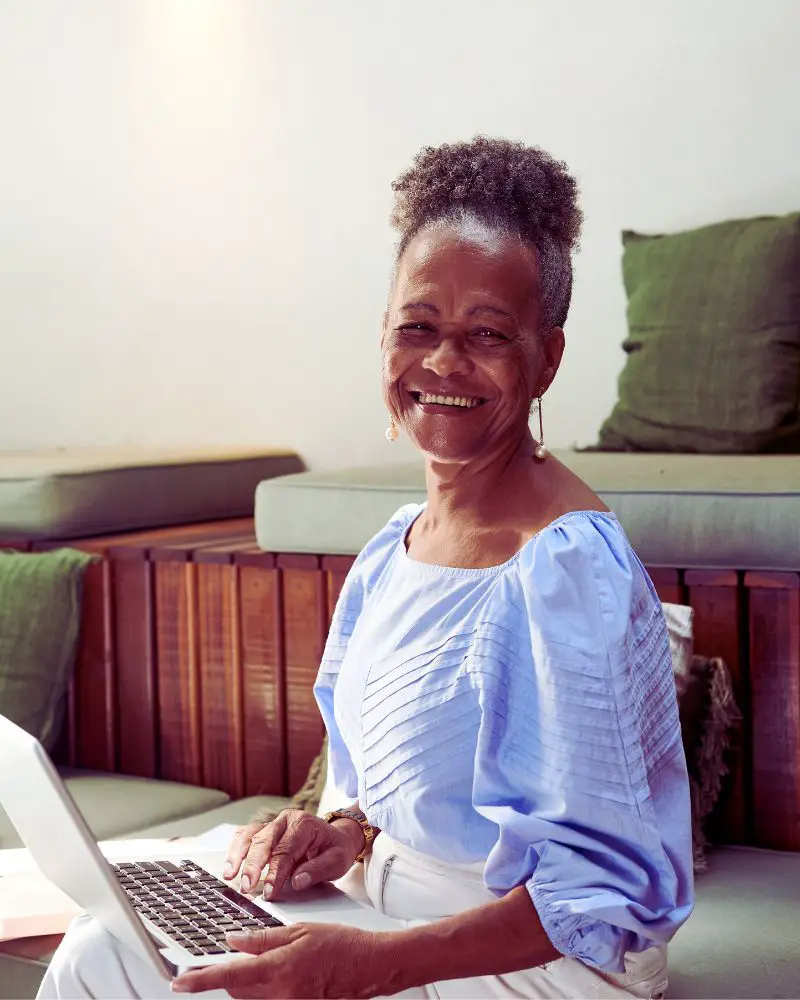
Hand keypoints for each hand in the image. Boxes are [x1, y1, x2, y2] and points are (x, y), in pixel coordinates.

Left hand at [171, 923, 395, 998]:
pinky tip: (277, 972)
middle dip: (227, 974)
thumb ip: (263, 938)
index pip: (229, 975)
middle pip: (236, 990)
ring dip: (246, 981)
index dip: (200, 980)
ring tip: (261, 961)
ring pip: (251, 997)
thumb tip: (233, 940)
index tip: (179, 982)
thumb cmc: (341, 944)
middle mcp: (280, 993)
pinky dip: (264, 987)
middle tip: (228, 955)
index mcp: (279, 969)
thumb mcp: (300, 930)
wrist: (369, 967)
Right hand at [222, 809, 363, 897]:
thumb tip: (298, 881)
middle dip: (252, 865)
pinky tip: (229, 864)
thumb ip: (318, 869)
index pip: (285, 851)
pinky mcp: (265, 830)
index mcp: (304, 824)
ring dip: (238, 855)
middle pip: (264, 841)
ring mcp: (273, 823)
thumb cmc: (336, 849)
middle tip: (246, 887)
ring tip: (230, 875)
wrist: (337, 837)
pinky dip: (235, 848)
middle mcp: (286, 820)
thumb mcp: (337, 860)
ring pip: (250, 835)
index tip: (268, 892)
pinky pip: (246, 835)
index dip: (275, 873)